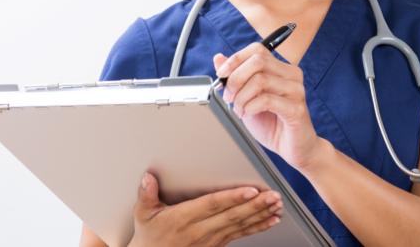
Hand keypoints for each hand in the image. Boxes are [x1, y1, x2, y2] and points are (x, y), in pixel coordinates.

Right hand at [128, 172, 281, 246]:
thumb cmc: (149, 236)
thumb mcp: (143, 215)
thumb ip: (145, 195)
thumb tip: (148, 178)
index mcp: (183, 218)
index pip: (213, 205)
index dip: (233, 197)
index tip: (250, 190)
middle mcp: (199, 230)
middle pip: (232, 215)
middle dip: (255, 205)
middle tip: (273, 196)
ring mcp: (210, 239)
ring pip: (239, 225)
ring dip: (260, 215)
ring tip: (276, 205)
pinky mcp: (217, 244)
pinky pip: (240, 235)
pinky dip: (257, 227)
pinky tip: (271, 220)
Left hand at [214, 43, 322, 171]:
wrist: (295, 149)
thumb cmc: (273, 124)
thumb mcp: (247, 98)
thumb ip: (235, 77)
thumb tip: (218, 58)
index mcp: (280, 69)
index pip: (257, 50)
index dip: (235, 59)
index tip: (222, 74)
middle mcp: (291, 75)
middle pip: (257, 61)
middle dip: (235, 78)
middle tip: (229, 97)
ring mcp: (296, 90)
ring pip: (260, 79)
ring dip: (242, 97)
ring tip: (240, 110)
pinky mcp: (296, 108)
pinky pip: (266, 99)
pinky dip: (251, 106)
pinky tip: (250, 113)